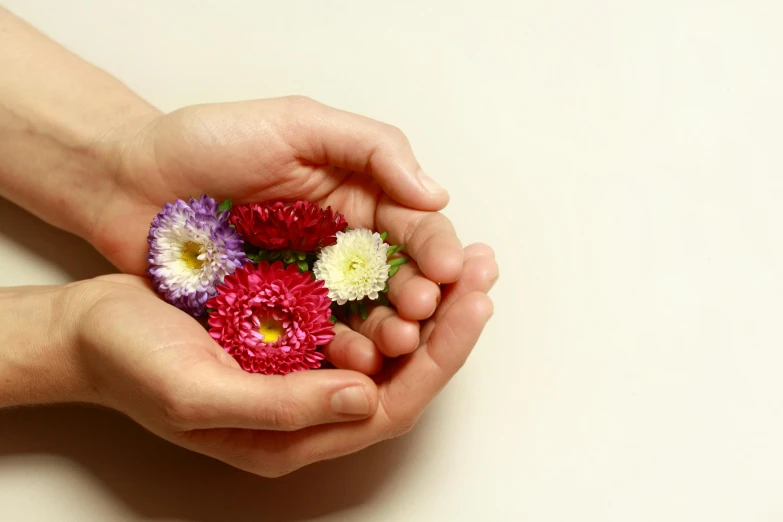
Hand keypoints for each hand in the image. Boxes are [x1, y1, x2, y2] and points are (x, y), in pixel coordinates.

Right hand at [70, 244, 494, 476]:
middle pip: (403, 371)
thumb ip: (286, 406)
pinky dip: (388, 286)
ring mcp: (304, 367)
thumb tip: (368, 396)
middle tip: (484, 269)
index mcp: (294, 433)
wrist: (92, 330)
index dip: (440, 353)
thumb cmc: (132, 366)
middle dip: (450, 321)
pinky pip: (357, 314)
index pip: (392, 402)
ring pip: (387, 340)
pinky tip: (407, 257)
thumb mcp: (200, 394)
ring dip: (427, 300)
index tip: (473, 302)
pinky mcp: (294, 330)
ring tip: (462, 258)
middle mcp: (309, 405)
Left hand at [92, 96, 467, 373]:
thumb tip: (434, 194)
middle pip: (401, 277)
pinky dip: (342, 351)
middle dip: (421, 295)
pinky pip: (320, 338)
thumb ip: (370, 148)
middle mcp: (342, 242)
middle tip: (422, 309)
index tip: (449, 270)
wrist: (128, 181)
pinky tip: (357, 359)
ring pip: (367, 315)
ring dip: (390, 329)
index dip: (437, 248)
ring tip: (398, 339)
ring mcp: (311, 283)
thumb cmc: (207, 142)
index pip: (416, 226)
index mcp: (356, 194)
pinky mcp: (278, 315)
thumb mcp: (296, 124)